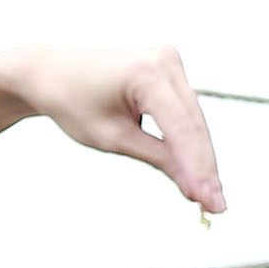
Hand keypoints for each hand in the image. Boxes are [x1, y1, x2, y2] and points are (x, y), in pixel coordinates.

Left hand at [0, 42, 225, 213]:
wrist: (52, 72)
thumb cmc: (74, 103)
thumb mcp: (113, 138)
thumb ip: (158, 158)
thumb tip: (195, 188)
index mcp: (146, 73)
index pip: (181, 129)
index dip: (198, 170)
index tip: (211, 204)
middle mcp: (165, 60)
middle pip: (193, 125)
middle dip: (204, 169)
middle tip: (216, 208)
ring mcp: (170, 61)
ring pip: (194, 120)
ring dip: (200, 158)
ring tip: (209, 198)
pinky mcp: (169, 70)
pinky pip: (185, 112)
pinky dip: (189, 141)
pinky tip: (198, 173)